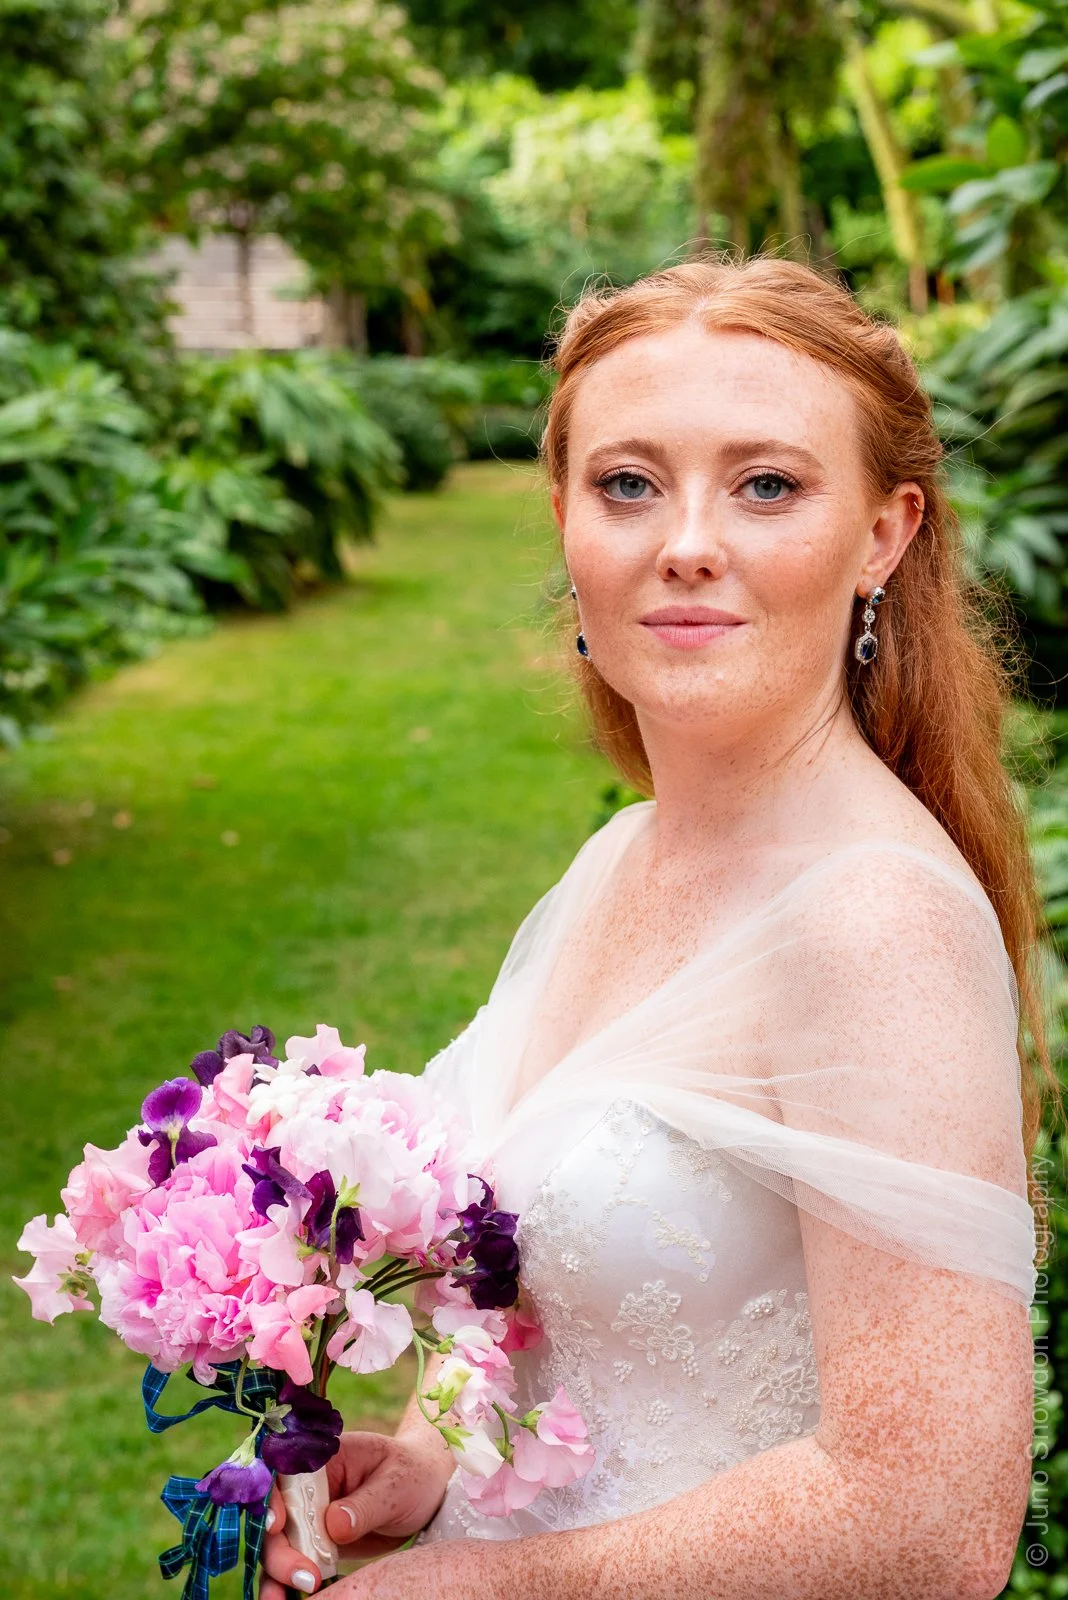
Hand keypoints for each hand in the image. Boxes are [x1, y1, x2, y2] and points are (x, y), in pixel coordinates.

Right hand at [259, 1429, 454, 1597]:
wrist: (428, 1490)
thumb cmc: (412, 1474)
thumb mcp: (396, 1484)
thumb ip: (364, 1504)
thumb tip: (333, 1524)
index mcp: (323, 1459)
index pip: (283, 1474)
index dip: (271, 1498)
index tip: (277, 1526)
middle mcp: (309, 1487)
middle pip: (277, 1519)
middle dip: (280, 1551)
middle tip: (306, 1578)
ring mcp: (311, 1516)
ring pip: (279, 1545)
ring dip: (276, 1573)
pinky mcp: (317, 1542)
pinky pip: (295, 1562)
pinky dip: (287, 1583)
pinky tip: (286, 1599)